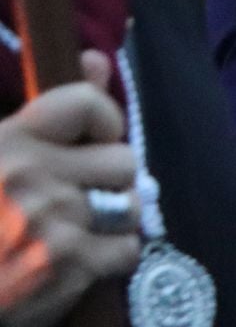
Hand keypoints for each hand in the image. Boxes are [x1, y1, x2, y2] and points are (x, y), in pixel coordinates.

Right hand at [0, 52, 139, 326]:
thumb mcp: (2, 151)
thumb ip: (57, 108)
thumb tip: (96, 59)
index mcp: (9, 141)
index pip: (88, 104)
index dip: (104, 122)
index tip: (91, 142)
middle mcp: (28, 177)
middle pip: (123, 161)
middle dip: (110, 181)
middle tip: (80, 196)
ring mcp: (48, 223)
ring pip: (131, 207)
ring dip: (112, 221)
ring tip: (77, 229)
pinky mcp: (64, 268)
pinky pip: (127, 250)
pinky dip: (110, 259)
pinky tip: (77, 261)